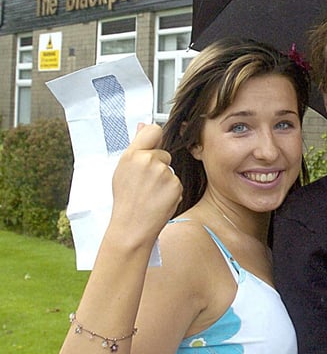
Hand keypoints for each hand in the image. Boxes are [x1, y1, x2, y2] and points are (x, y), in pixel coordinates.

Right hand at [109, 123, 182, 245]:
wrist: (132, 226)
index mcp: (132, 155)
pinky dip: (171, 190)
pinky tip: (158, 199)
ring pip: (170, 169)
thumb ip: (135, 147)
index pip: (153, 130)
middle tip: (146, 183)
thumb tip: (142, 126)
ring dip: (165, 179)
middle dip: (158, 164)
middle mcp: (148, 161)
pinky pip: (176, 182)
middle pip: (163, 152)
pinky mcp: (176, 185)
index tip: (154, 144)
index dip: (155, 137)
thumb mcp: (123, 170)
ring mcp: (164, 173)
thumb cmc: (126, 200)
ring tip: (151, 193)